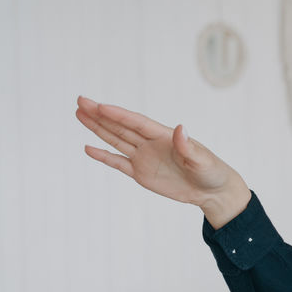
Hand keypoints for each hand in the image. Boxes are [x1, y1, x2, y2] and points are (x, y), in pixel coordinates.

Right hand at [75, 95, 246, 213]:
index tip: (99, 106)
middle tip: (80, 101)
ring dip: (98, 128)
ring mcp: (144, 157)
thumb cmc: (212, 172)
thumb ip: (188, 147)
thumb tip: (180, 129)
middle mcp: (151, 143)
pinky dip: (104, 156)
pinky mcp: (141, 174)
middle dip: (100, 115)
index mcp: (165, 136)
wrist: (212, 191)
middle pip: (121, 126)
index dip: (118, 114)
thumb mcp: (202, 160)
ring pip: (116, 140)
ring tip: (80, 114)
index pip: (137, 123)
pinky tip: (88, 148)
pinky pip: (118, 163)